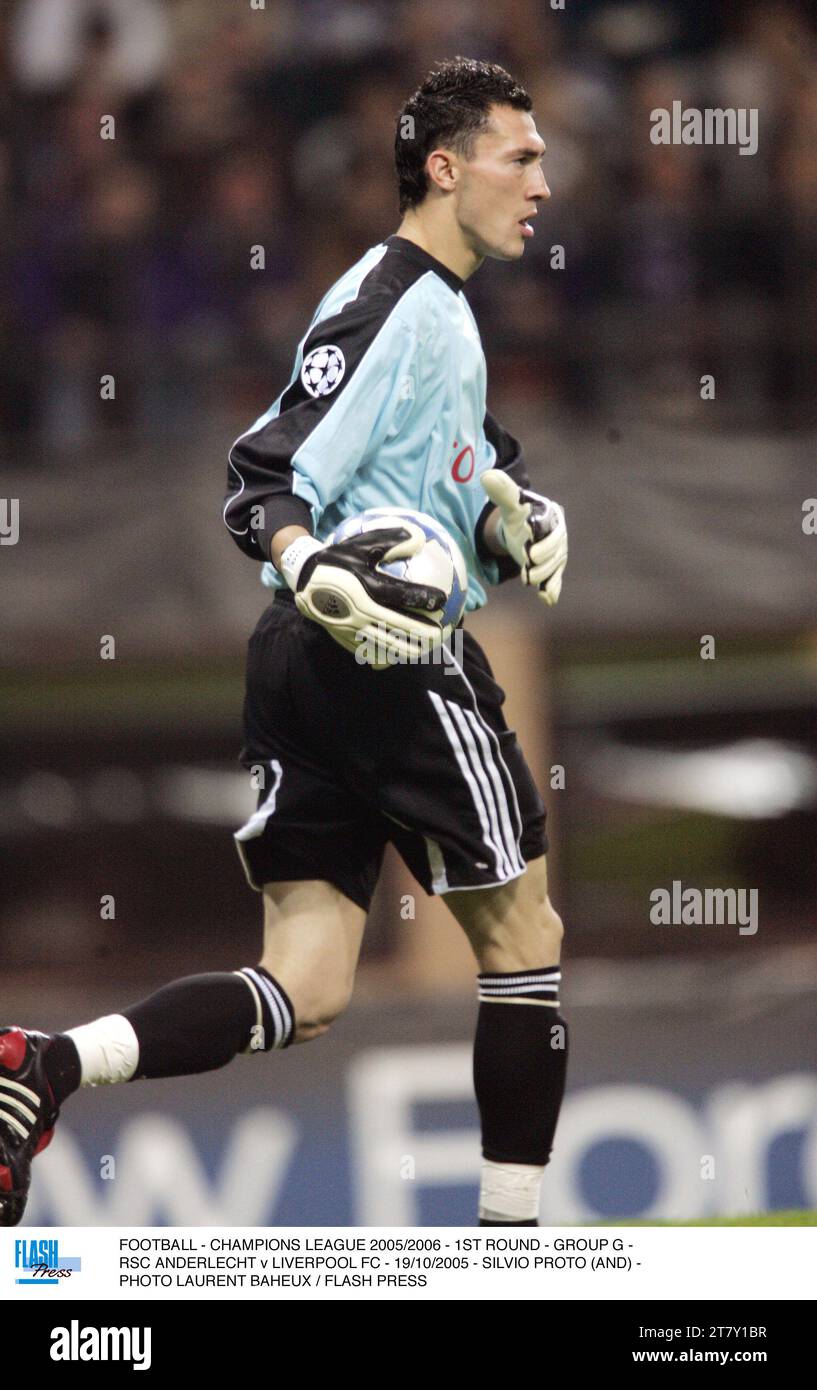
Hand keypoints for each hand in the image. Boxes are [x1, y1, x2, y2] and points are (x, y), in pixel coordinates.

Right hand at [284, 526, 447, 667]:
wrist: (303, 578)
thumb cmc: (337, 558)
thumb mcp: (361, 543)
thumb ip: (390, 540)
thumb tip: (420, 537)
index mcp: (366, 588)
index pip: (401, 596)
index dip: (423, 598)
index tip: (442, 601)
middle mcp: (360, 611)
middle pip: (396, 627)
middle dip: (419, 633)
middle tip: (438, 635)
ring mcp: (351, 627)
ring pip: (383, 642)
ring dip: (405, 648)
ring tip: (422, 651)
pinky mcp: (343, 636)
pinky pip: (366, 649)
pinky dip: (383, 655)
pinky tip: (395, 658)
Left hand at [480, 470, 566, 606]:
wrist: (523, 527)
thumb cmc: (518, 512)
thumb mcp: (509, 503)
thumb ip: (502, 490)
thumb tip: (486, 476)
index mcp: (551, 517)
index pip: (551, 531)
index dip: (543, 543)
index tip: (531, 554)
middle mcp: (558, 535)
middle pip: (556, 551)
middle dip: (544, 561)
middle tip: (529, 566)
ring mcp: (557, 553)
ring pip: (554, 567)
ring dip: (543, 575)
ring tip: (529, 580)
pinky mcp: (553, 568)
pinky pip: (556, 580)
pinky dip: (552, 590)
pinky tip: (547, 599)